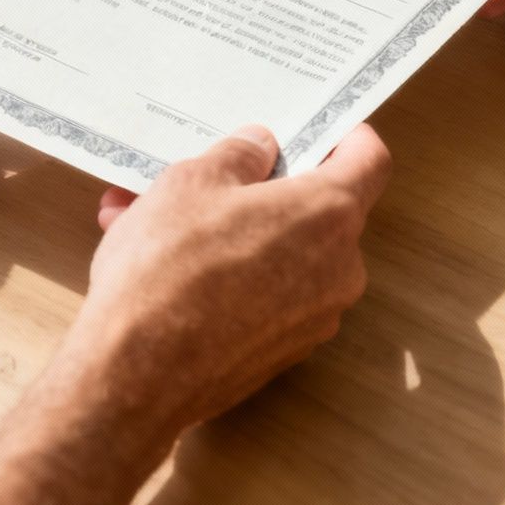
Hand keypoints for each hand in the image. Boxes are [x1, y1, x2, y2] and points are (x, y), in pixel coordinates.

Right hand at [70, 124, 390, 432]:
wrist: (135, 377)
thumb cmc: (169, 269)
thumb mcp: (192, 182)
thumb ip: (238, 157)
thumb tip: (261, 148)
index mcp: (328, 214)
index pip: (369, 160)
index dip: (345, 136)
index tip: (316, 128)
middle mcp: (338, 270)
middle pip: (314, 210)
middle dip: (256, 189)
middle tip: (201, 176)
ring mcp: (312, 319)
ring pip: (275, 254)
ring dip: (224, 231)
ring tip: (145, 220)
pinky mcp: (280, 353)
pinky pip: (260, 295)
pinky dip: (222, 275)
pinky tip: (156, 267)